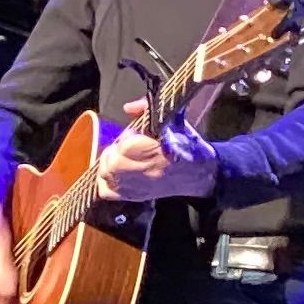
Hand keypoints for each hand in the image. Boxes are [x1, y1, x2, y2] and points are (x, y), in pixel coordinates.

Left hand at [96, 99, 217, 201]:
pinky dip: (105, 181)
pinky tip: (113, 173)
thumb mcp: (173, 120)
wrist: (198, 173)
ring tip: (118, 157)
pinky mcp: (136, 196)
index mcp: (159, 151)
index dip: (127, 137)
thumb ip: (147, 109)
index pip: (128, 146)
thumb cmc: (186, 145)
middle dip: (114, 150)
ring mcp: (140, 186)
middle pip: (114, 162)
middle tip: (122, 146)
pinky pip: (108, 192)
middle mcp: (148, 171)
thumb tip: (128, 107)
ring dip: (108, 163)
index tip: (133, 134)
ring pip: (108, 175)